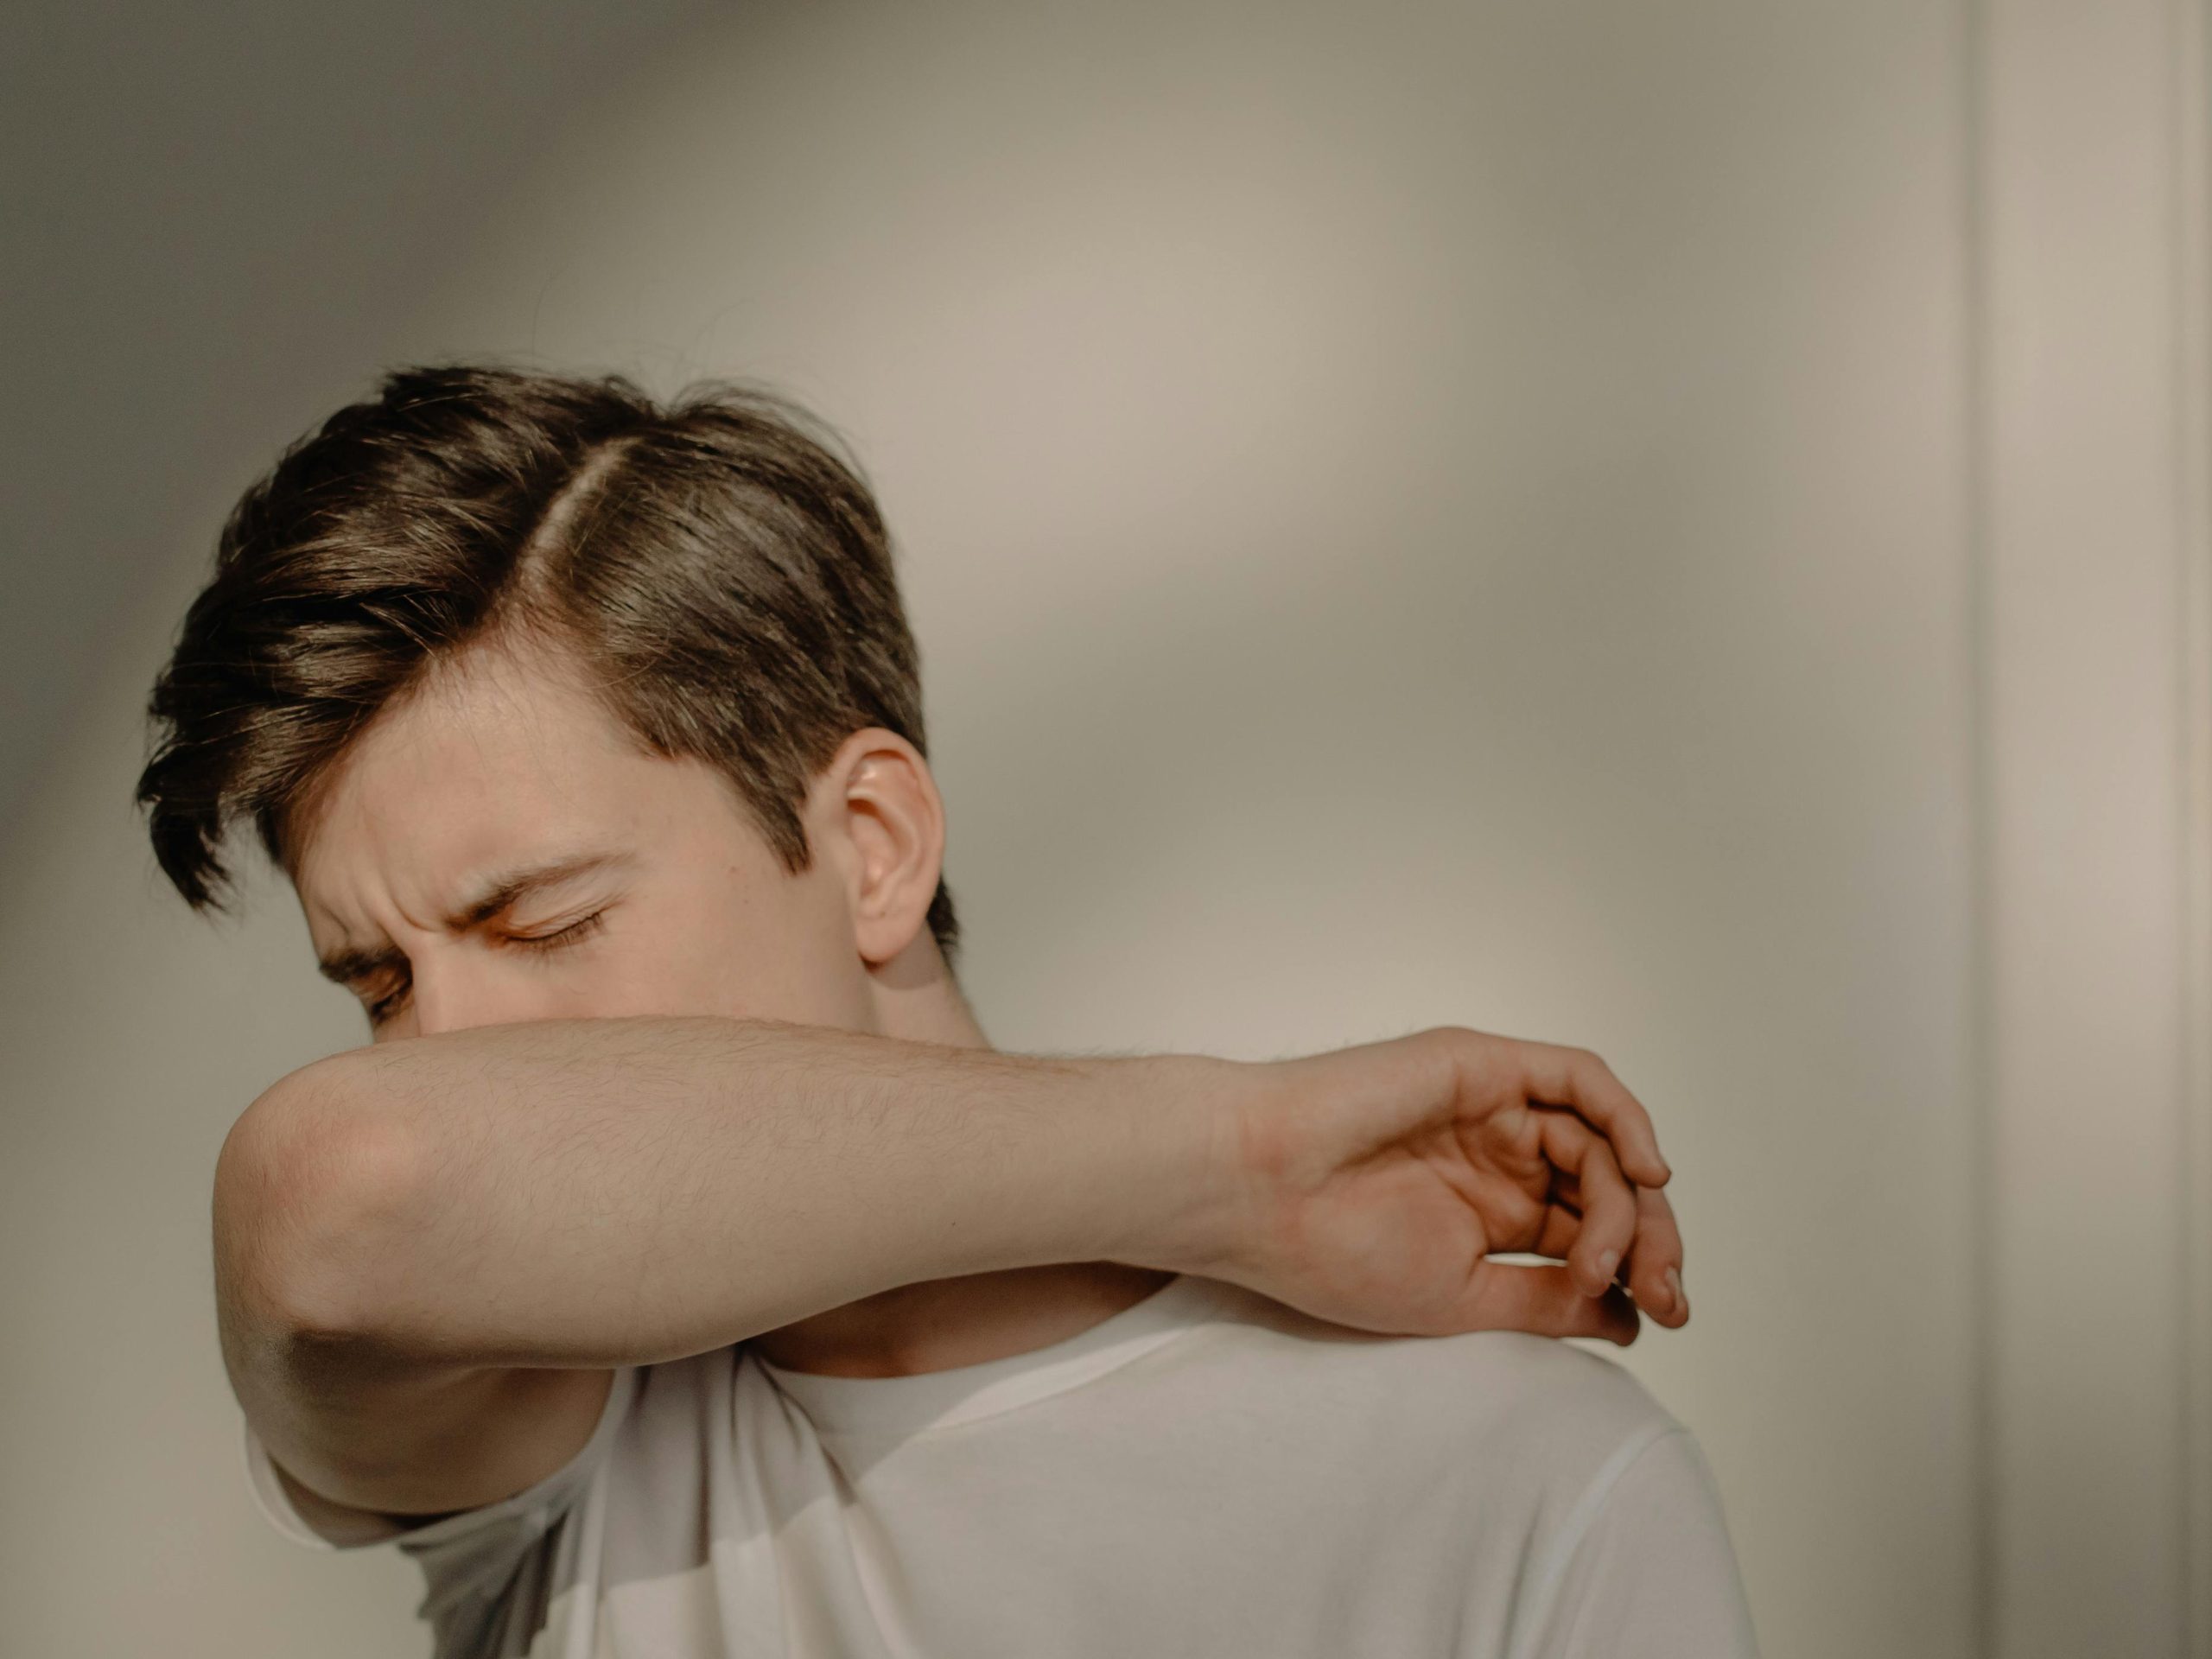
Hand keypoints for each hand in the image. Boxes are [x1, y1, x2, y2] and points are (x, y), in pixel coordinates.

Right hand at [1209, 1026, 1687, 1344]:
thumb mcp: (1462, 1298)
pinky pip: (1579, 1077)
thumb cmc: (1330, 1250)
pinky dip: (1625, 1118)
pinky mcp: (1483, 1066)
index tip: (1661, 1319)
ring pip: (1601, 1141)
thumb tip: (1634, 1316)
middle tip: (1666, 1294)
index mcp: (1490, 1212)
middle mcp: (1499, 1156)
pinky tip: (1644, 1172)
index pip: (1591, 1233)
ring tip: (1604, 1257)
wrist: (1260, 1192)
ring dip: (1629, 1202)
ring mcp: (1493, 1108)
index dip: (1640, 1272)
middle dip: (1652, 1241)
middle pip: (1611, 1186)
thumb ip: (1548, 1300)